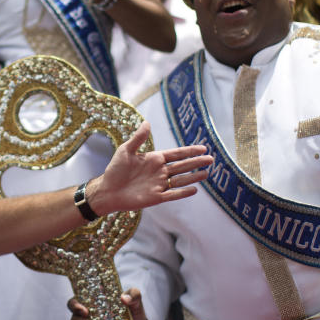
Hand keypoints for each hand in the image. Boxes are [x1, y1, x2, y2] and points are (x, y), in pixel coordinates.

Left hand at [85, 121, 212, 215]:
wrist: (107, 190)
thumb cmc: (115, 169)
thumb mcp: (126, 150)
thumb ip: (138, 138)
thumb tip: (147, 122)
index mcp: (154, 159)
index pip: (176, 154)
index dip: (190, 151)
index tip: (203, 148)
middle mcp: (159, 171)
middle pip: (182, 166)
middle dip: (197, 162)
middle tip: (211, 159)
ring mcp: (159, 185)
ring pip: (181, 180)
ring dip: (194, 177)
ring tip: (207, 173)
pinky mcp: (156, 197)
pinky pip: (172, 195)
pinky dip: (183, 192)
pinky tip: (194, 190)